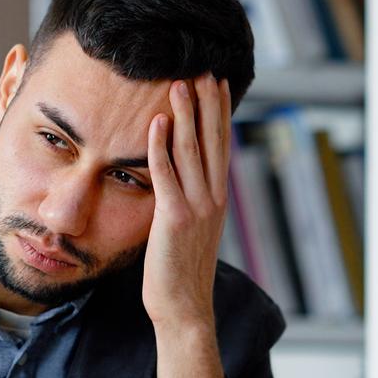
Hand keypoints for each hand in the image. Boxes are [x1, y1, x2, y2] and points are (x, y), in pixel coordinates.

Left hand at [142, 73, 231, 331]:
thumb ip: (187, 199)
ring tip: (179, 83)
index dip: (220, 112)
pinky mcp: (175, 220)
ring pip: (192, 151)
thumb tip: (178, 177)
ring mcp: (197, 208)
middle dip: (208, 103)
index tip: (217, 82)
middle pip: (212, 141)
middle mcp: (213, 198)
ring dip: (186, 115)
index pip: (220, 145)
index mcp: (217, 198)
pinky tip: (156, 123)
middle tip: (204, 69)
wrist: (184, 308)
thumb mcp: (189, 228)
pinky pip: (167, 175)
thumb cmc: (178, 271)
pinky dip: (162, 147)